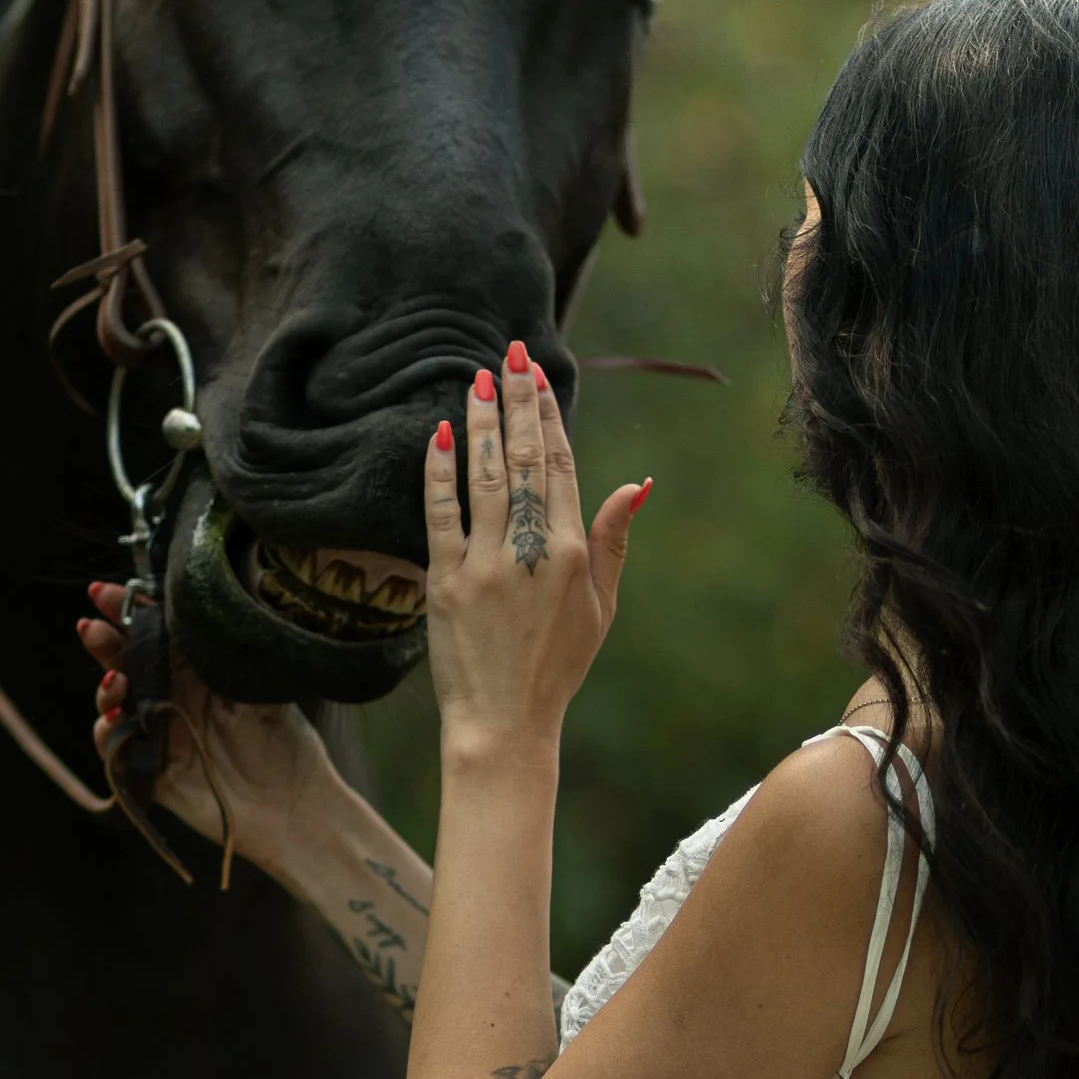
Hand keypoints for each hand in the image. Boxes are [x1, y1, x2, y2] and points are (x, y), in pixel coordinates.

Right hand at [75, 583, 339, 879]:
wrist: (293, 810)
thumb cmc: (286, 747)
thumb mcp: (260, 688)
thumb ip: (226, 653)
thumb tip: (198, 611)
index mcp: (198, 672)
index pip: (155, 633)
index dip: (127, 612)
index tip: (105, 594)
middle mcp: (172, 699)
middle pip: (125, 663)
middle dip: (103, 642)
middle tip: (90, 628)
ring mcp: (157, 734)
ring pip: (112, 704)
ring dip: (105, 690)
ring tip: (116, 683)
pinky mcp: (149, 772)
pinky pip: (113, 750)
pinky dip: (107, 734)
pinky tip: (117, 722)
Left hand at [424, 347, 646, 762]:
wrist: (505, 723)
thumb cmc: (556, 666)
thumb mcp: (601, 605)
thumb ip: (614, 540)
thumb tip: (639, 483)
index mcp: (571, 554)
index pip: (557, 466)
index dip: (546, 415)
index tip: (535, 375)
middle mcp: (530, 551)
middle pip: (521, 460)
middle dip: (515, 401)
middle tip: (507, 355)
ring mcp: (485, 565)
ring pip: (482, 478)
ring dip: (480, 424)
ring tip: (477, 380)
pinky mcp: (445, 583)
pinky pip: (440, 515)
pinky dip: (439, 473)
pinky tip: (441, 435)